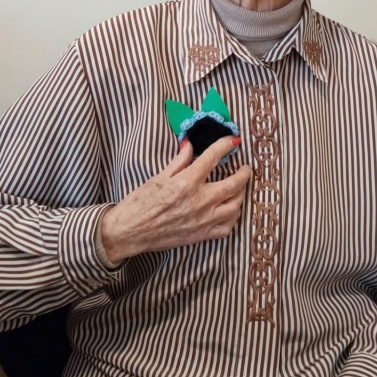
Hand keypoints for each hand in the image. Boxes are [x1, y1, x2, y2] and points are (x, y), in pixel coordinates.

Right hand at [101, 136, 250, 262]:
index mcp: (187, 183)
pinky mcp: (201, 235)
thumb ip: (179, 161)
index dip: (225, 145)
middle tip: (246, 168)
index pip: (212, 158)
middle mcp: (199, 201)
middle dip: (244, 174)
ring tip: (240, 188)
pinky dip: (233, 217)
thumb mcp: (159, 177)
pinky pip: (227, 227)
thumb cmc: (140, 203)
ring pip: (234, 206)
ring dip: (241, 194)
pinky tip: (230, 209)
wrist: (130, 231)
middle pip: (233, 184)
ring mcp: (203, 220)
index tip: (233, 140)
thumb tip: (190, 145)